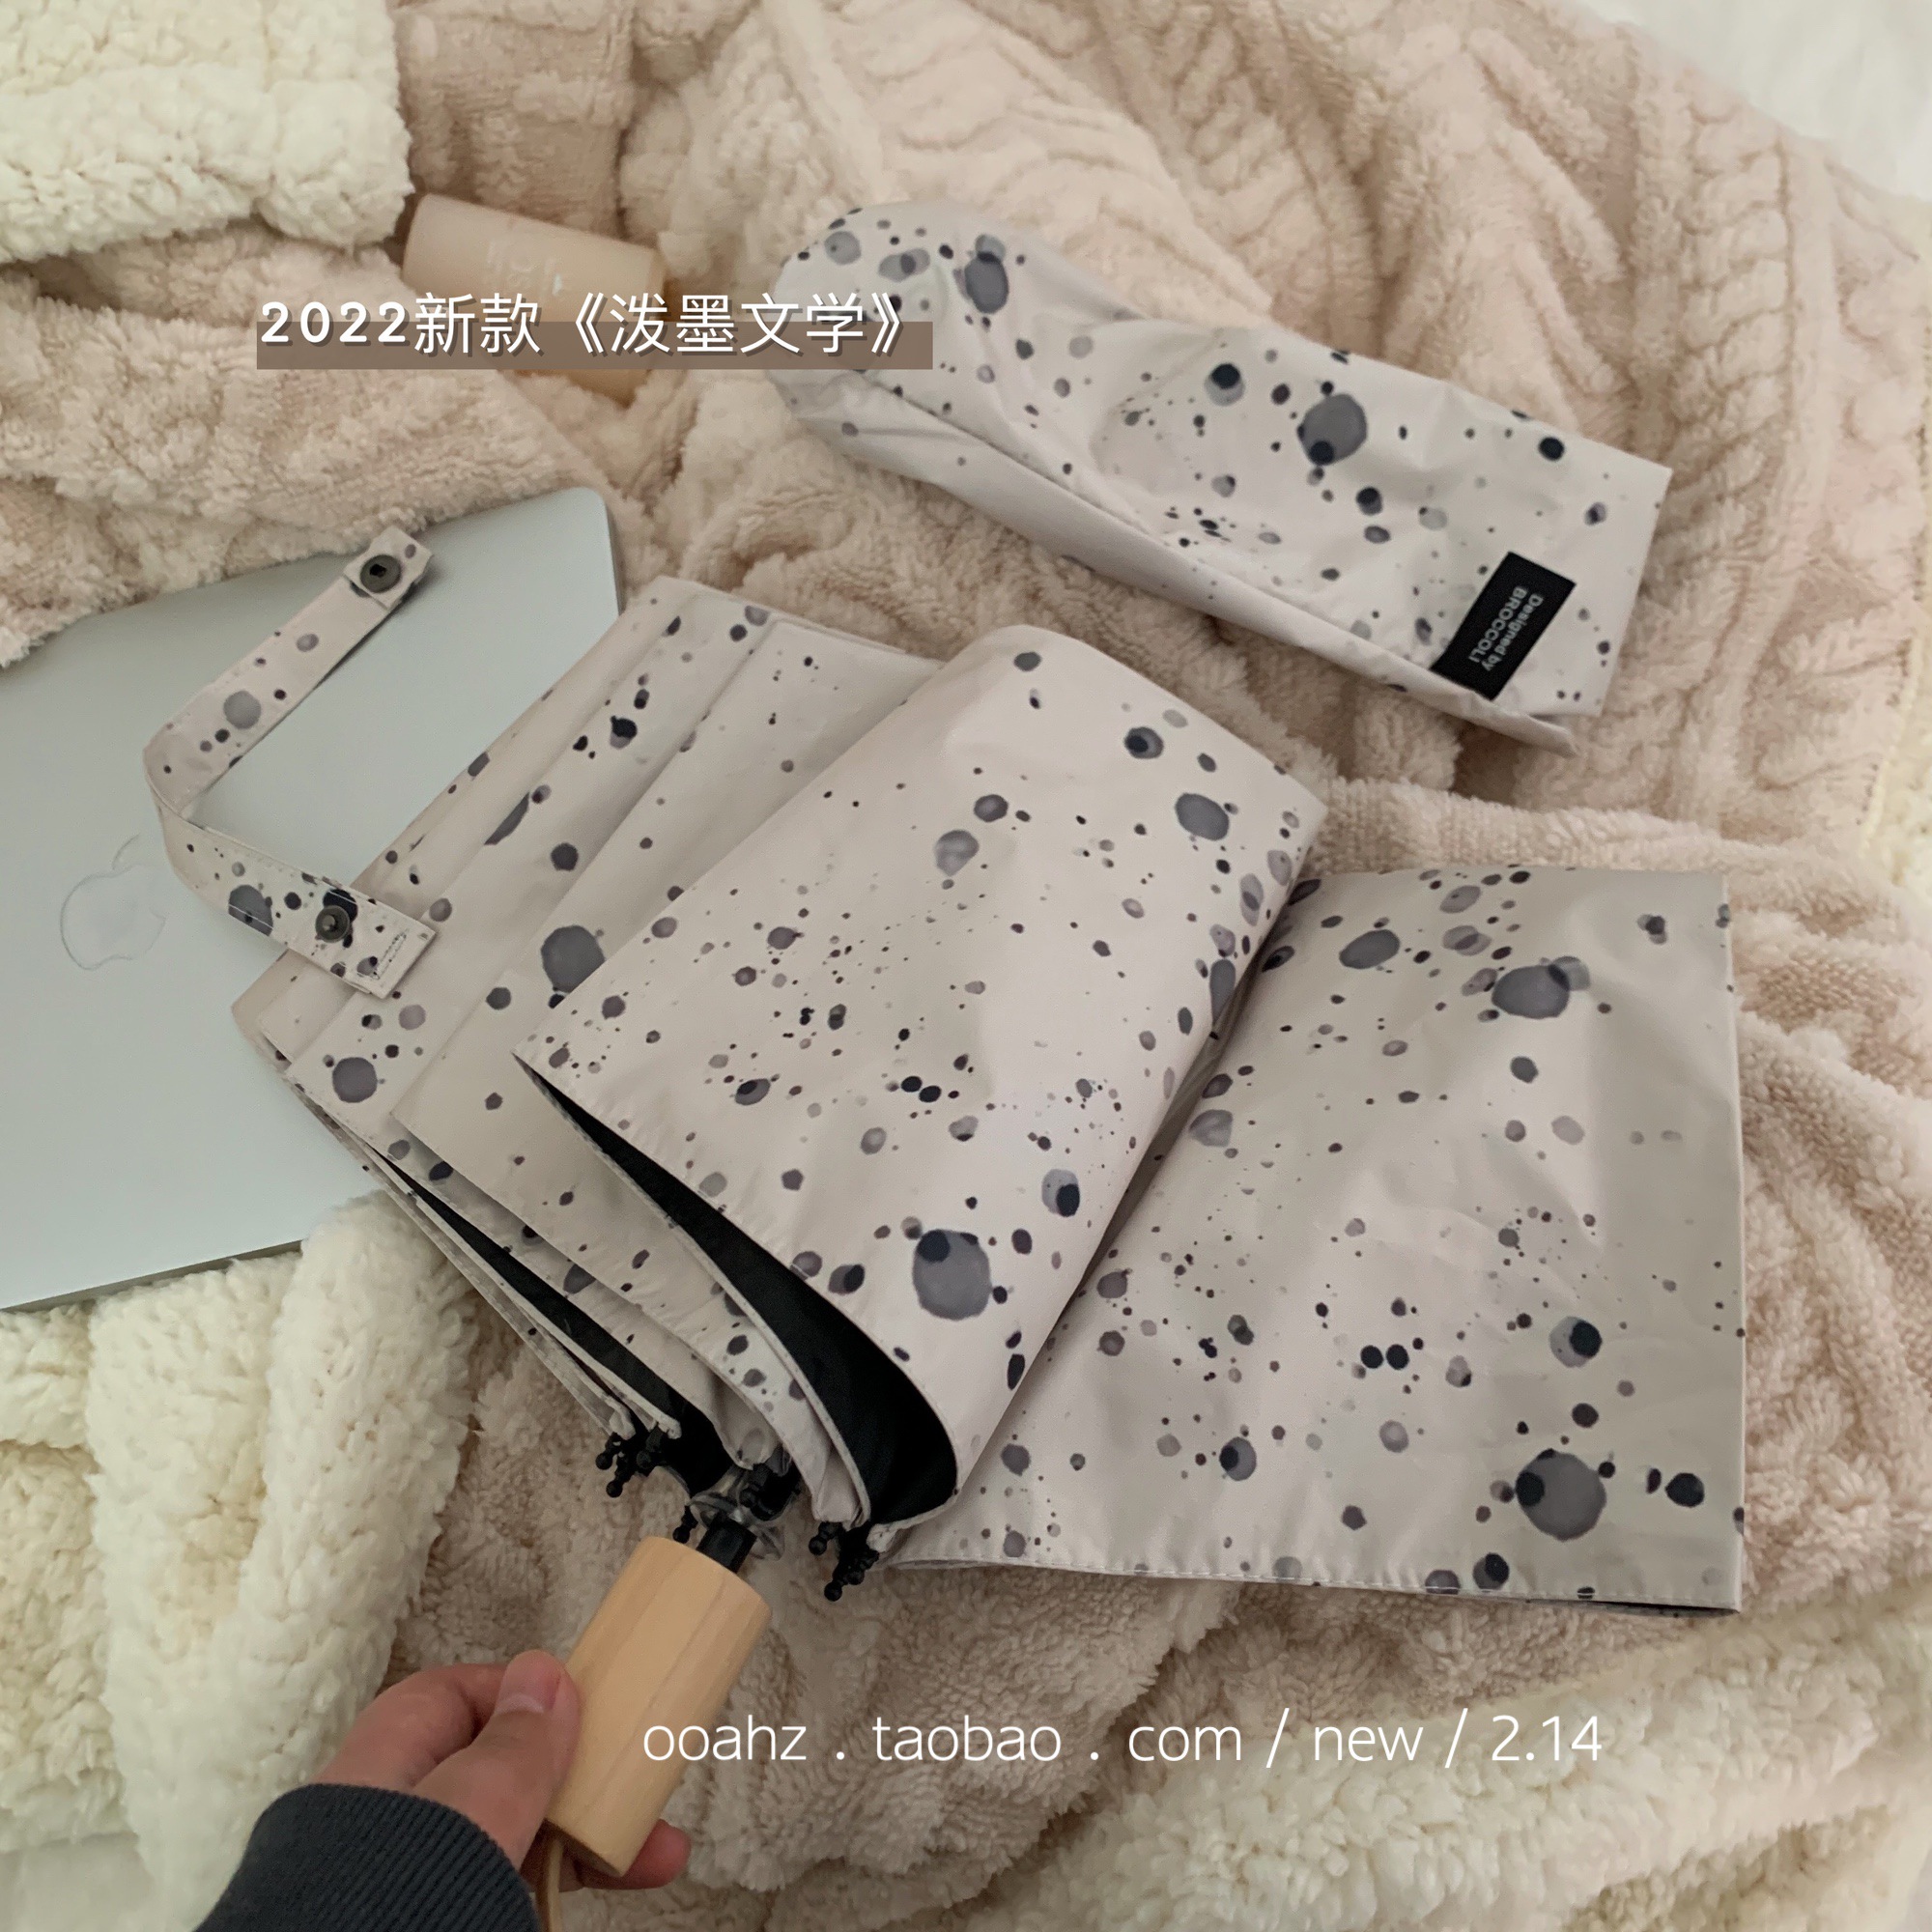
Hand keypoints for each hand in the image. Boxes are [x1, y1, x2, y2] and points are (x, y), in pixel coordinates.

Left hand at [315, 1652, 688, 1890]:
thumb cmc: (394, 1906)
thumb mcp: (470, 1811)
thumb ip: (512, 1747)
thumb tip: (543, 1676)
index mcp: (385, 1761)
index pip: (458, 1697)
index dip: (527, 1698)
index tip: (588, 1716)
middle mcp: (390, 1814)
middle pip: (495, 1772)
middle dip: (576, 1782)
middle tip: (640, 1803)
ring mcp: (406, 1872)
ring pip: (507, 1837)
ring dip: (580, 1840)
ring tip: (652, 1863)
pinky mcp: (430, 1914)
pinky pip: (499, 1884)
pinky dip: (548, 1886)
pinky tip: (581, 1894)